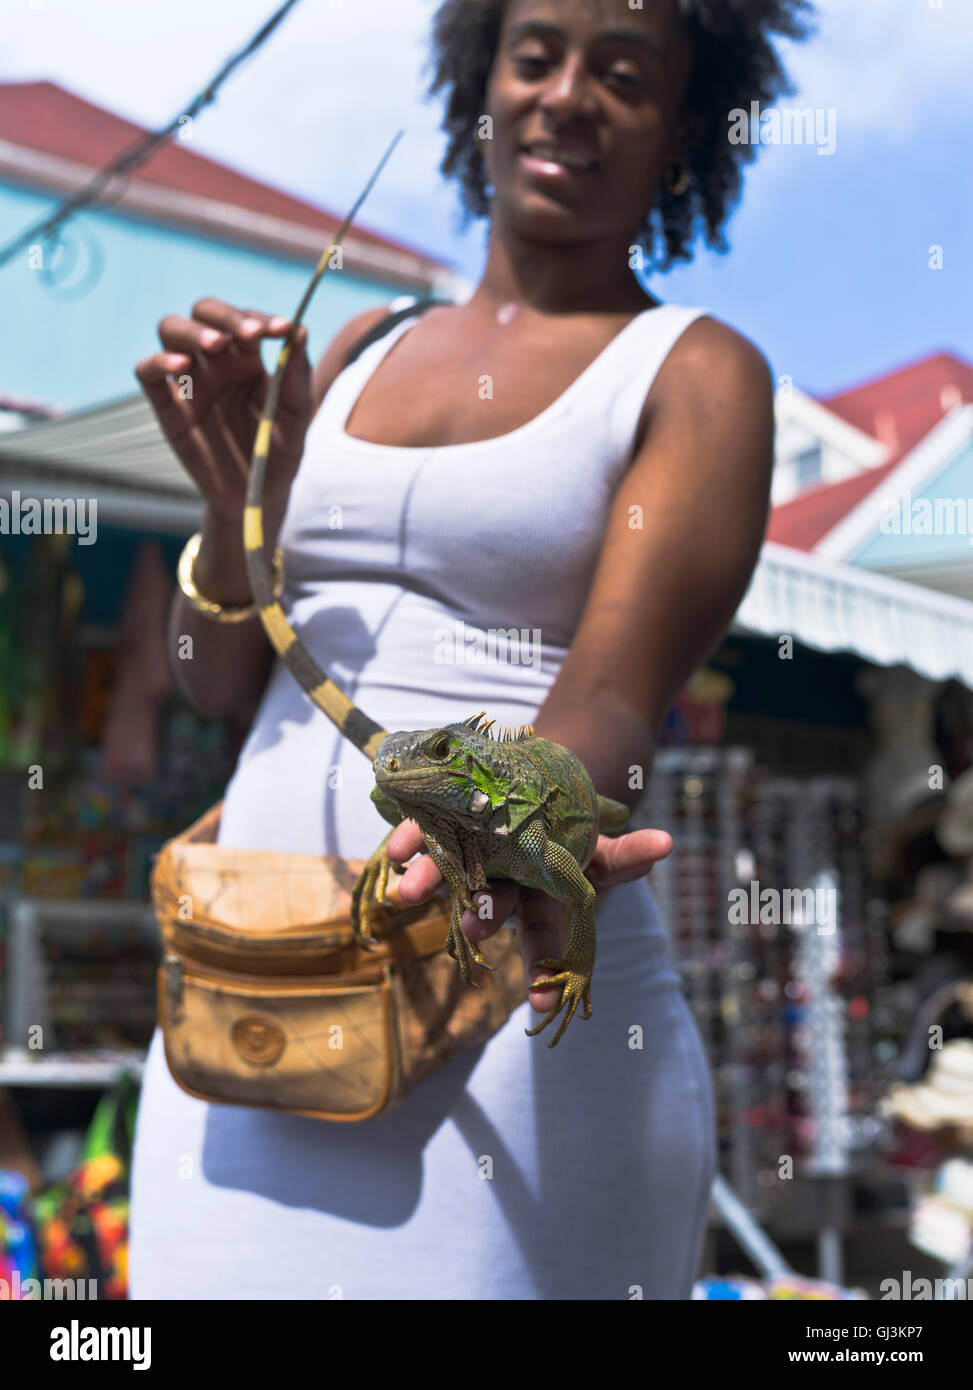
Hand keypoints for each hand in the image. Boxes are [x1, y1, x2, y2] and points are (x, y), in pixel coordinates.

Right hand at [134, 300, 311, 521]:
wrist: (256, 495)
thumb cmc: (278, 451)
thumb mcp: (295, 416)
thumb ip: (296, 375)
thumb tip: (299, 330)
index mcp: (247, 357)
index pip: (247, 321)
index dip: (263, 320)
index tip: (283, 330)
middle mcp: (214, 362)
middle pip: (204, 313)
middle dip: (225, 316)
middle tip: (249, 334)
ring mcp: (189, 381)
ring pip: (171, 331)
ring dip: (191, 330)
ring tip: (215, 345)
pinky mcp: (168, 407)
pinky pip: (148, 373)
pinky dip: (158, 362)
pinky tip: (180, 365)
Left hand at [386, 821, 672, 1016]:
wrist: (521, 797)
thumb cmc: (568, 834)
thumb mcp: (599, 851)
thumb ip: (628, 854)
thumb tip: (668, 845)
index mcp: (543, 897)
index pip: (547, 938)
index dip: (545, 972)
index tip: (542, 1010)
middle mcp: (504, 886)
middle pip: (495, 905)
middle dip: (483, 918)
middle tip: (469, 931)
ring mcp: (470, 859)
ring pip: (450, 872)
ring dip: (430, 877)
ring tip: (409, 890)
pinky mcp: (439, 829)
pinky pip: (422, 834)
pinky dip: (408, 840)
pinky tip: (395, 850)